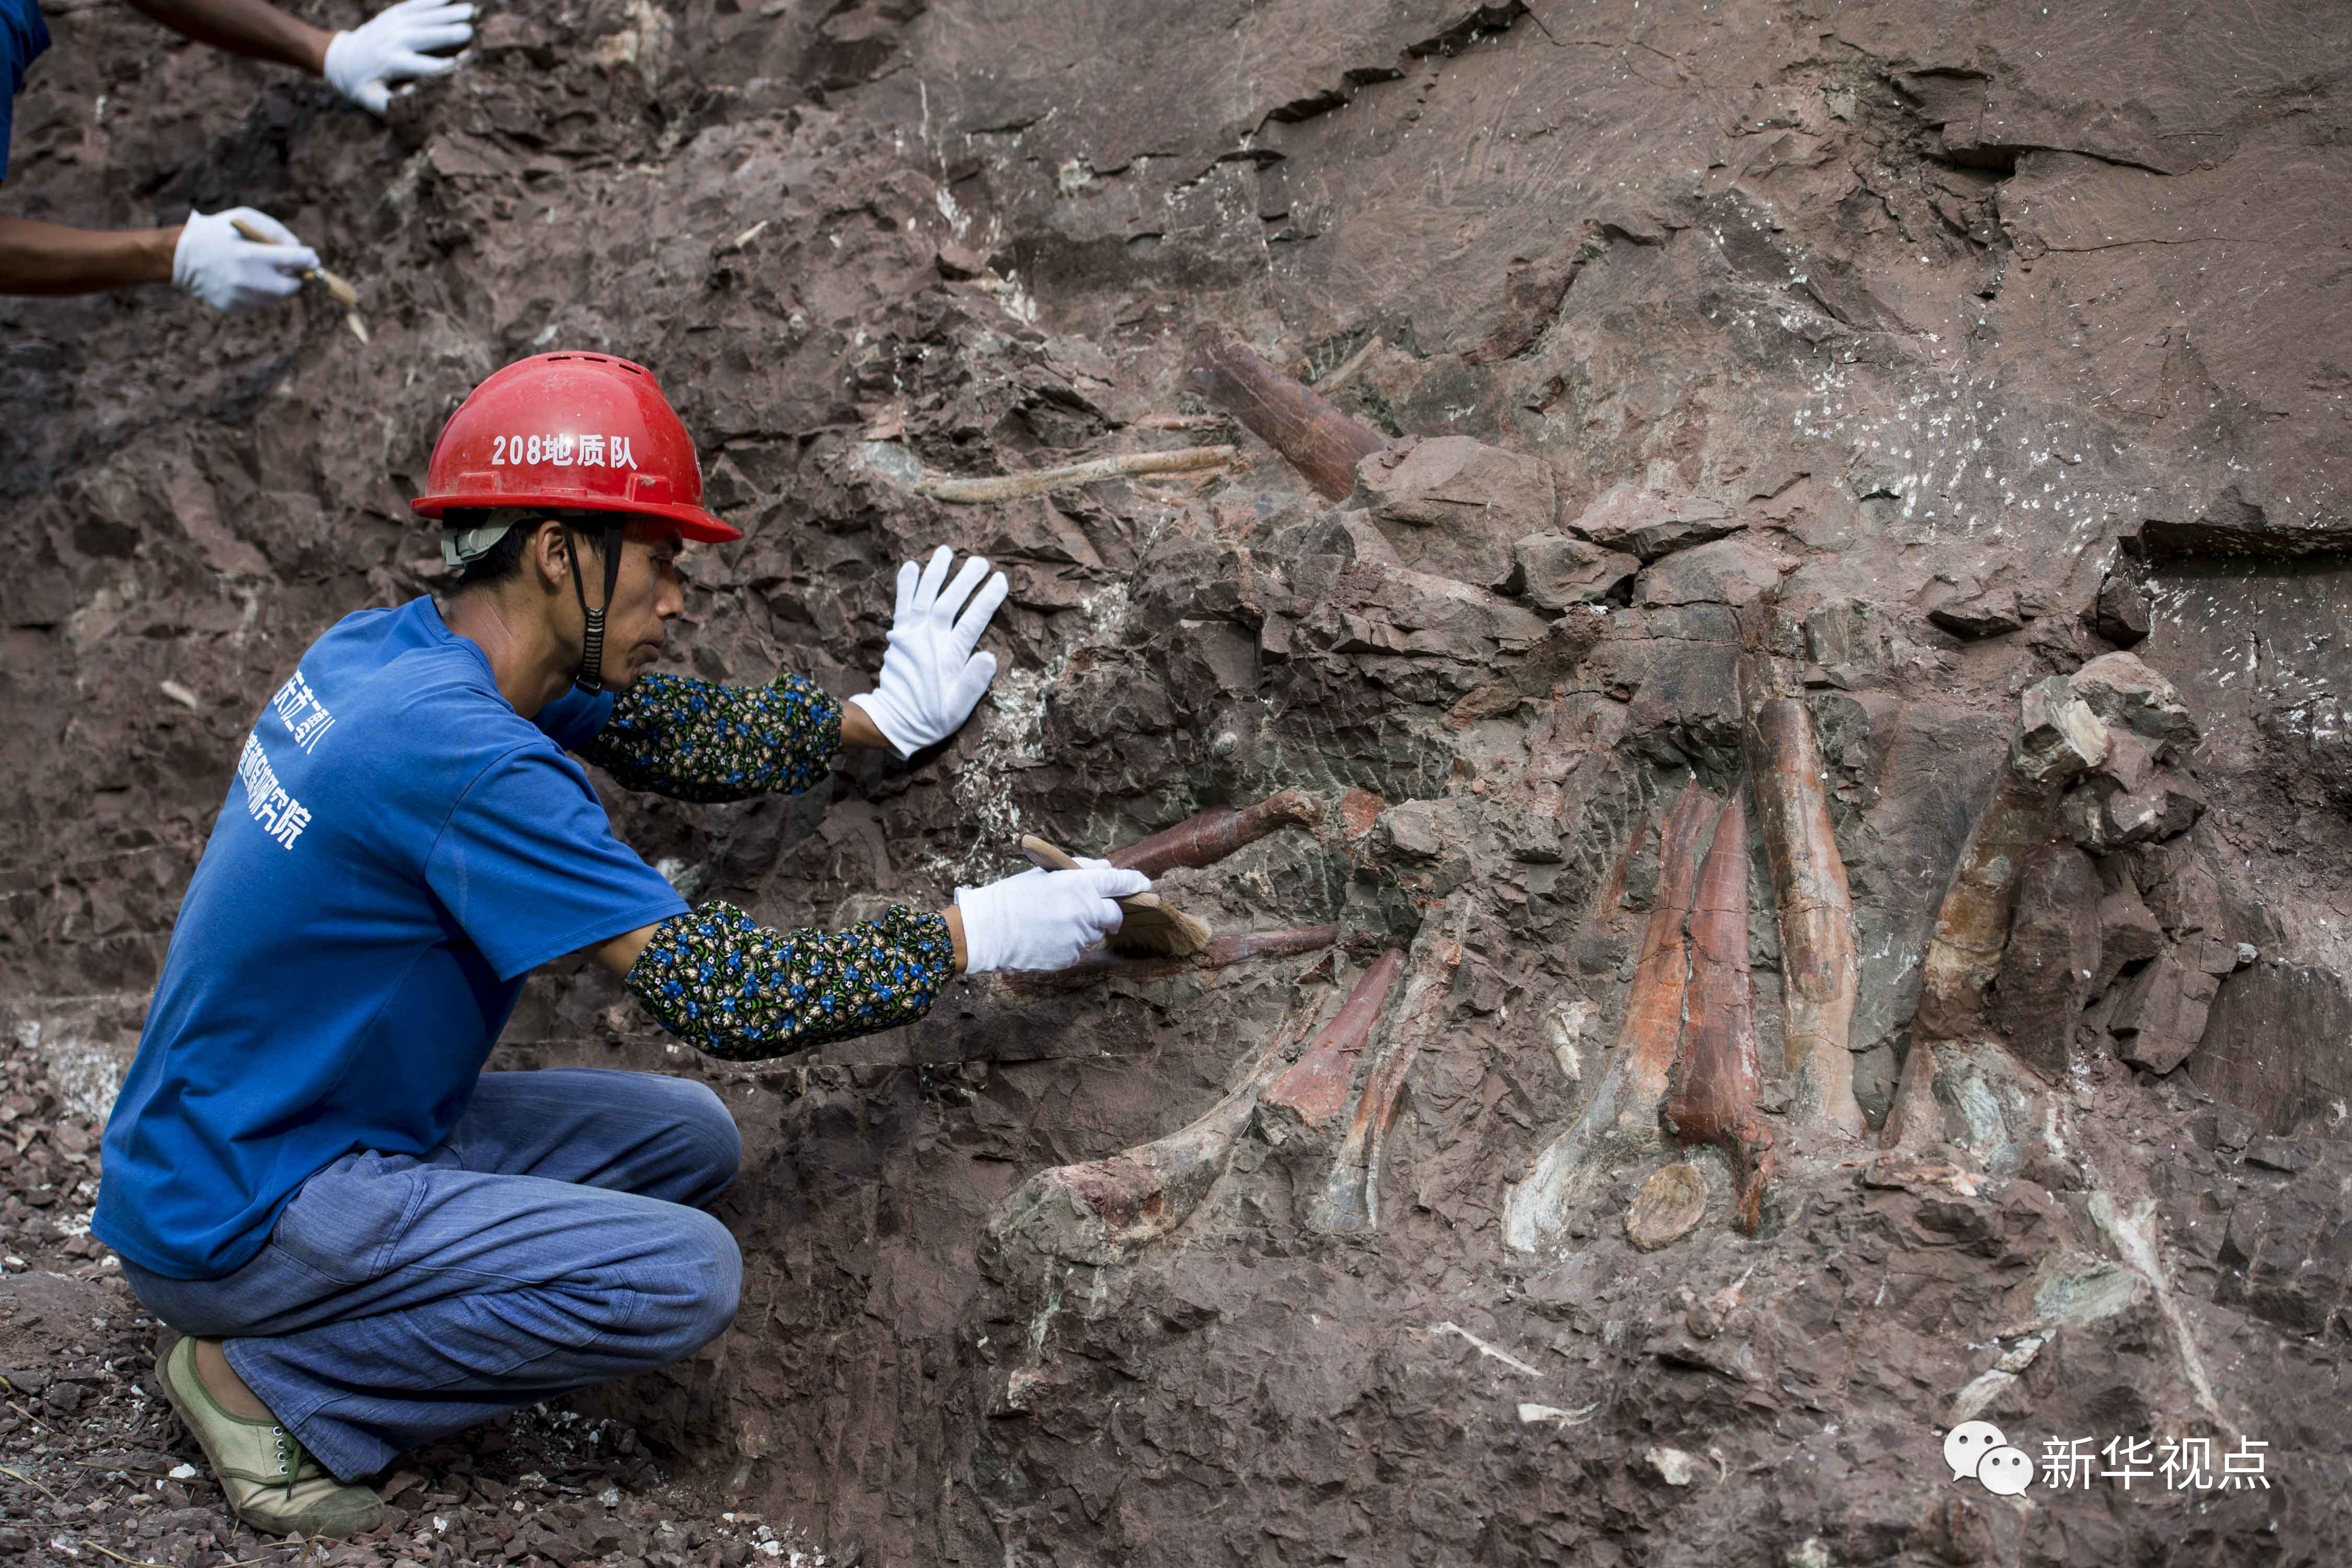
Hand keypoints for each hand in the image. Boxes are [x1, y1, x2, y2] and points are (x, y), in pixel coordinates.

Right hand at [171, 208, 315, 312]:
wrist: (180, 256)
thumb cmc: (218, 232)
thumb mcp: (246, 218)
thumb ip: (278, 232)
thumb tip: (304, 252)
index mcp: (251, 255)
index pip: (296, 262)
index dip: (309, 260)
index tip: (312, 259)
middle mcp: (248, 280)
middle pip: (292, 287)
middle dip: (295, 277)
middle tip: (291, 268)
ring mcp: (241, 297)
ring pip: (277, 296)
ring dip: (276, 284)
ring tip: (257, 269)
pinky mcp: (235, 308)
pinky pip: (259, 302)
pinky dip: (258, 292)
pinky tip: (241, 279)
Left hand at [323, 0, 473, 116]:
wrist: (341, 58)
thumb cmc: (362, 84)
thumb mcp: (370, 99)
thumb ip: (389, 105)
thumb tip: (415, 102)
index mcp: (392, 63)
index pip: (423, 66)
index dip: (443, 66)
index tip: (462, 65)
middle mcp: (394, 40)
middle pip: (426, 37)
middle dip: (447, 34)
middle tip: (469, 32)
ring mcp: (394, 24)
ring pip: (424, 17)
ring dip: (448, 14)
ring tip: (470, 11)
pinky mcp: (394, 14)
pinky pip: (416, 5)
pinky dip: (433, 1)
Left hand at [845, 547, 1009, 758]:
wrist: (894, 722)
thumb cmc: (932, 717)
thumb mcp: (959, 709)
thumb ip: (974, 682)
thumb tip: (989, 655)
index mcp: (949, 657)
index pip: (972, 622)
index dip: (987, 599)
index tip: (1001, 580)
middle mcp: (929, 641)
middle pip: (949, 603)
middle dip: (965, 580)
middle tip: (981, 561)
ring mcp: (911, 636)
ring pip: (925, 598)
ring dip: (935, 574)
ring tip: (947, 551)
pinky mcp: (899, 636)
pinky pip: (902, 606)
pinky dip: (906, 586)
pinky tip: (911, 565)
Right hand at [954, 863, 1149, 973]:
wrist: (987, 931)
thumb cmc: (1012, 897)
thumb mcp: (1045, 874)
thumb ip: (1080, 869)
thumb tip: (1106, 868)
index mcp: (1078, 884)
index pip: (1120, 881)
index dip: (1135, 882)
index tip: (1145, 885)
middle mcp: (1085, 910)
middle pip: (1115, 914)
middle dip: (1110, 913)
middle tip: (1094, 912)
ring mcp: (1079, 936)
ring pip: (1095, 934)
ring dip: (1084, 929)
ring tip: (1053, 924)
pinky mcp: (1071, 957)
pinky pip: (1079, 950)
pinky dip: (1070, 944)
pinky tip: (1047, 938)